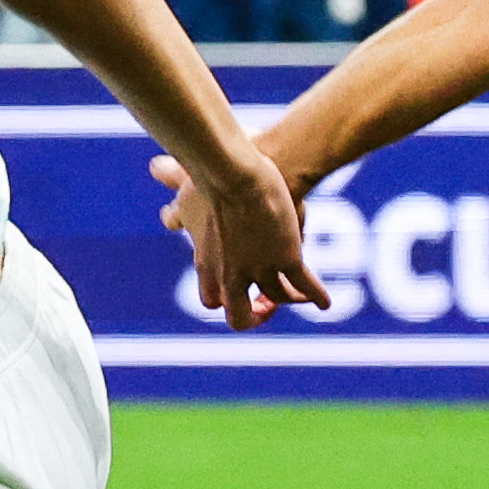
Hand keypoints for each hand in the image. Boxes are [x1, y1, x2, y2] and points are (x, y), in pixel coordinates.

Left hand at [149, 152, 329, 330]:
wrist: (235, 172)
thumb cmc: (206, 178)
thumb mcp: (186, 201)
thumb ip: (180, 213)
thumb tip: (163, 204)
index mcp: (207, 264)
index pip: (212, 299)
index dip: (226, 299)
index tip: (238, 291)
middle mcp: (231, 275)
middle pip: (239, 316)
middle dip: (255, 316)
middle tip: (267, 306)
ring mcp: (261, 269)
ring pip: (278, 297)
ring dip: (290, 299)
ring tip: (300, 295)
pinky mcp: (287, 258)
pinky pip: (304, 286)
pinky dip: (315, 297)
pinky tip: (324, 303)